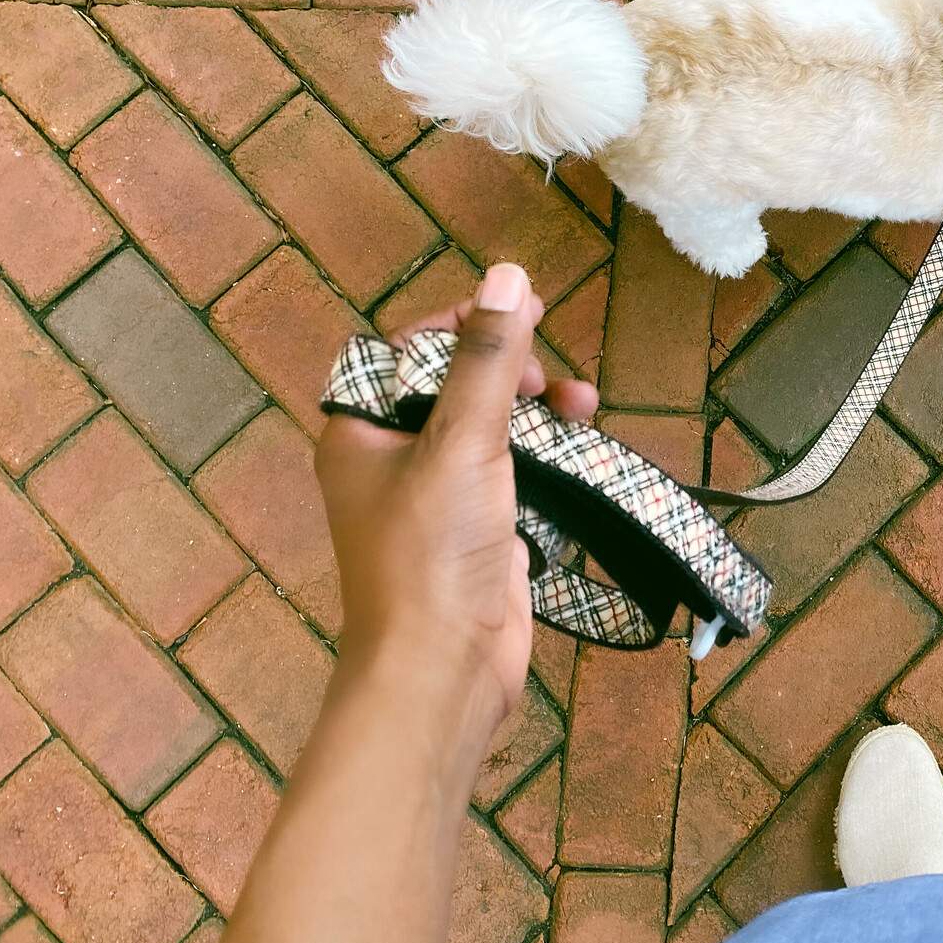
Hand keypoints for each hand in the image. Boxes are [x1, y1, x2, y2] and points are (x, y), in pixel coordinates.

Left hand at [313, 263, 598, 737]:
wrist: (443, 668)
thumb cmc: (432, 553)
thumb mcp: (462, 441)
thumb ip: (487, 358)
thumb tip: (507, 274)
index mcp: (359, 430)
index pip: (403, 348)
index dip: (457, 324)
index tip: (516, 315)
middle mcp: (391, 458)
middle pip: (453, 382)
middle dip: (510, 368)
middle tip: (547, 375)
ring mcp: (437, 497)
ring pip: (491, 425)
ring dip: (538, 408)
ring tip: (583, 405)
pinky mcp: (479, 530)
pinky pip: (515, 470)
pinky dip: (548, 453)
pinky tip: (582, 447)